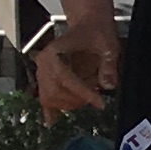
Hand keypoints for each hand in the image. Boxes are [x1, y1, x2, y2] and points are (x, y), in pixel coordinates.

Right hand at [38, 0, 119, 114]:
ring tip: (87, 96)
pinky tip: (52, 123)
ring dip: (70, 103)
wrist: (88, 26)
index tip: (100, 103)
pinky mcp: (47, 79)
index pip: (66, 78)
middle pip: (54, 92)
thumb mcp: (107, 45)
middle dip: (77, 99)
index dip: (83, 93)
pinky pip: (45, 98)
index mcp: (53, 53)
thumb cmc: (96, 33)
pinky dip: (49, 111)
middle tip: (95, 99)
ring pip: (49, 98)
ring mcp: (42, 72)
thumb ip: (108, 65)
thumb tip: (108, 86)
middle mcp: (43, 64)